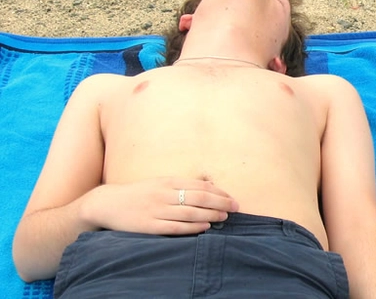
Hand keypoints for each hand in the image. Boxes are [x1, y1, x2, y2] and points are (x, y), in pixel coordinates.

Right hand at [81, 177, 239, 234]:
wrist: (107, 204)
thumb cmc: (139, 193)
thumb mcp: (160, 182)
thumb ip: (182, 184)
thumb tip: (209, 185)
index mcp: (168, 182)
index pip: (200, 186)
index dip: (219, 192)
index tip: (232, 197)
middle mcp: (164, 194)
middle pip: (199, 198)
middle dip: (221, 202)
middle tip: (235, 208)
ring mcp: (156, 210)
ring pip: (190, 212)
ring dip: (211, 214)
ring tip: (224, 217)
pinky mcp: (149, 225)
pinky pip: (175, 227)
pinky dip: (192, 226)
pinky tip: (205, 227)